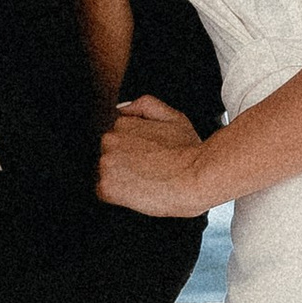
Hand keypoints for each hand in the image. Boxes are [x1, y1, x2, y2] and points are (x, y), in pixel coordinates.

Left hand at [97, 93, 208, 216]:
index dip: (135, 152)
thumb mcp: (173, 116)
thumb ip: (145, 105)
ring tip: (147, 181)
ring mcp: (106, 164)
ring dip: (122, 179)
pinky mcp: (107, 187)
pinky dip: (119, 196)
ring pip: (107, 174)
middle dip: (125, 164)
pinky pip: (106, 193)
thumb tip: (122, 108)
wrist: (195, 179)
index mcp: (122, 124)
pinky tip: (139, 192)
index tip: (150, 158)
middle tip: (150, 170)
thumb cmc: (189, 151)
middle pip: (110, 156)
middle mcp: (109, 141)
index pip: (117, 140)